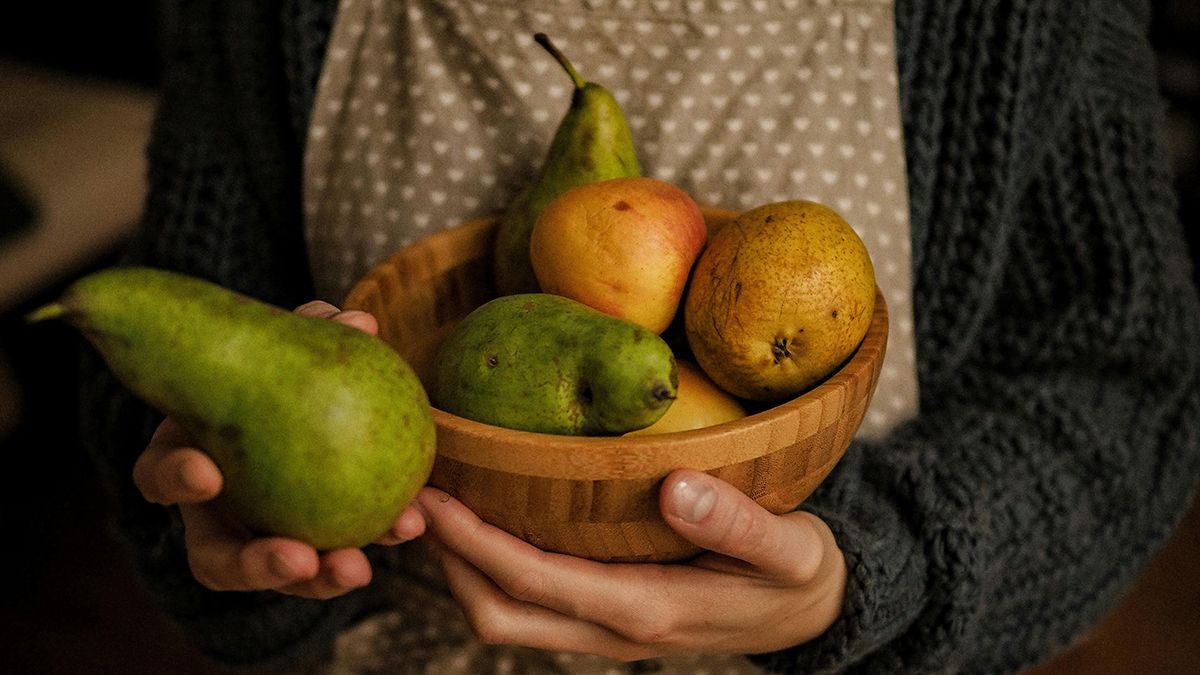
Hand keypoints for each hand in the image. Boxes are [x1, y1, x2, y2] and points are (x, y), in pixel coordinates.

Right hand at [131, 301, 426, 598]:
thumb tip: (357, 323)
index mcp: (191, 459)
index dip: (174, 478)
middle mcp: (218, 514)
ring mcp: (264, 539)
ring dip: (319, 579)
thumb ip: (314, 330)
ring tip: (356, 568)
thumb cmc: (284, 363)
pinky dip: (375, 537)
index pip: (160, 476)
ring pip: (282, 575)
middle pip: (219, 558)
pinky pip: (341, 554)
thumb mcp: (291, 343)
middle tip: (298, 558)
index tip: (207, 475)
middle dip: (255, 565)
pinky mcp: (317, 547)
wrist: (315, 395)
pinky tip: (412, 523)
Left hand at [418, 469, 846, 660]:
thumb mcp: (789, 548)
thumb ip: (737, 524)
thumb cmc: (797, 575)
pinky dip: (495, 566)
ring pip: (507, 614)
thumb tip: (675, 487)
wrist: (810, 614)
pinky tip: (493, 516)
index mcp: (645, 609)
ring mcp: (605, 629)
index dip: (473, 544)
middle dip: (448, 562)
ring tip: (440, 503)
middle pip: (498, 613)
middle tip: (415, 498)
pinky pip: (531, 601)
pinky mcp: (606, 615)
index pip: (533, 583)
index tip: (431, 498)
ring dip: (464, 567)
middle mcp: (612, 629)